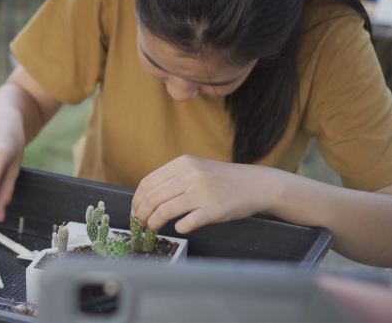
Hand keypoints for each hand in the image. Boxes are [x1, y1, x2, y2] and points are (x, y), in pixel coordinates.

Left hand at [131, 155, 280, 232]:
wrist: (255, 184)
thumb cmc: (222, 179)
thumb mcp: (196, 168)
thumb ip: (174, 178)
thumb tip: (146, 197)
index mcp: (183, 163)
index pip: (148, 182)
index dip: (137, 200)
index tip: (135, 211)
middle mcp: (191, 175)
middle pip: (152, 198)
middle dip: (142, 214)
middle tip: (141, 223)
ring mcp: (202, 192)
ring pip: (164, 210)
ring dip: (154, 222)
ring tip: (153, 227)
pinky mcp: (214, 210)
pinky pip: (187, 222)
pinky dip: (178, 227)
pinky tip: (179, 228)